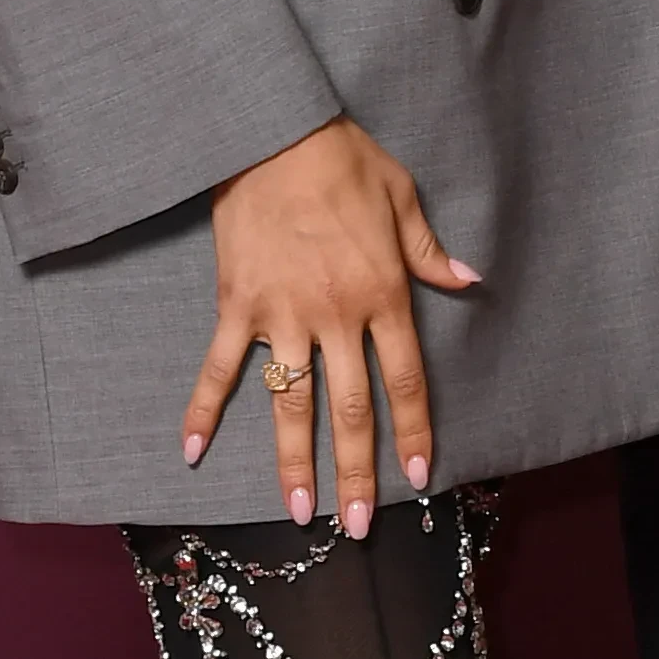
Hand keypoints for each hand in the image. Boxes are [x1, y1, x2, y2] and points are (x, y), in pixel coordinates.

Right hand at [181, 115, 478, 535]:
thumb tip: (468, 280)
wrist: (276, 132)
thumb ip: (429, 250)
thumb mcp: (402, 197)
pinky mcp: (238, 304)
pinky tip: (190, 452)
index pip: (405, 379)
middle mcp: (336, 315)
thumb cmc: (345, 159)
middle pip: (350, 409)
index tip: (419, 475)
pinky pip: (218, 367)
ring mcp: (283, 314)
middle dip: (355, 472)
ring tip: (300, 514)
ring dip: (294, 463)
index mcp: (383, 292)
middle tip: (355, 526)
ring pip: (292, 404)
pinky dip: (202, 410)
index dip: (413, 431)